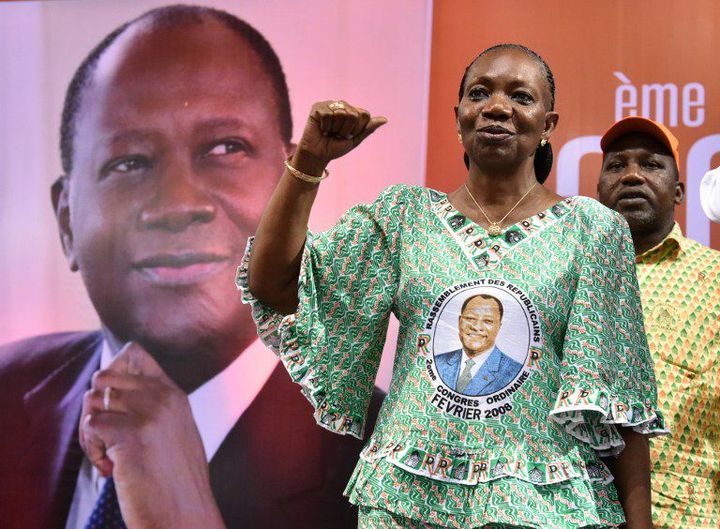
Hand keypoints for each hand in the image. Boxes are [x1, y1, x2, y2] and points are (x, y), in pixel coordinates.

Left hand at [79, 343, 224, 528]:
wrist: (185, 514)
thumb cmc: (175, 480)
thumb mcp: (174, 431)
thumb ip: (153, 405)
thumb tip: (109, 390)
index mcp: (174, 393)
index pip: (134, 353)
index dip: (113, 371)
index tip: (113, 404)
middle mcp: (163, 397)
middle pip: (104, 377)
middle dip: (96, 407)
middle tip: (106, 437)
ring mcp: (149, 414)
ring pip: (92, 401)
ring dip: (92, 432)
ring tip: (109, 457)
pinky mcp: (132, 435)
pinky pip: (91, 425)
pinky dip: (93, 449)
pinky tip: (110, 468)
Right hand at [291, 100, 386, 174]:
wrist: (318, 155)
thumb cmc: (335, 148)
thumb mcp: (355, 140)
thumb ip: (368, 128)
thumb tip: (385, 119)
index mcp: (353, 111)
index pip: (364, 114)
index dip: (358, 129)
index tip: (348, 136)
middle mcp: (342, 105)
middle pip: (353, 114)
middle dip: (346, 129)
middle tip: (337, 134)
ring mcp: (330, 105)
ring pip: (340, 113)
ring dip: (335, 128)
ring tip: (329, 132)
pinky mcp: (318, 107)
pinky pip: (327, 114)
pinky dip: (325, 126)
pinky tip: (321, 129)